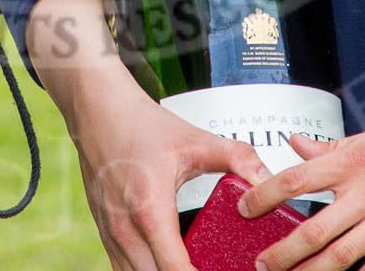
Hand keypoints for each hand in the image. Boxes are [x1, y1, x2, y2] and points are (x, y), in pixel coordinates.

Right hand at [59, 61, 271, 269]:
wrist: (97, 109)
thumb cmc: (141, 125)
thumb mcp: (194, 140)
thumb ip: (236, 158)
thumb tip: (266, 179)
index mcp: (150, 208)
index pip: (175, 269)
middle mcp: (125, 228)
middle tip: (212, 267)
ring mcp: (111, 234)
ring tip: (193, 266)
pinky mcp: (105, 233)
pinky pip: (123, 269)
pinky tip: (166, 264)